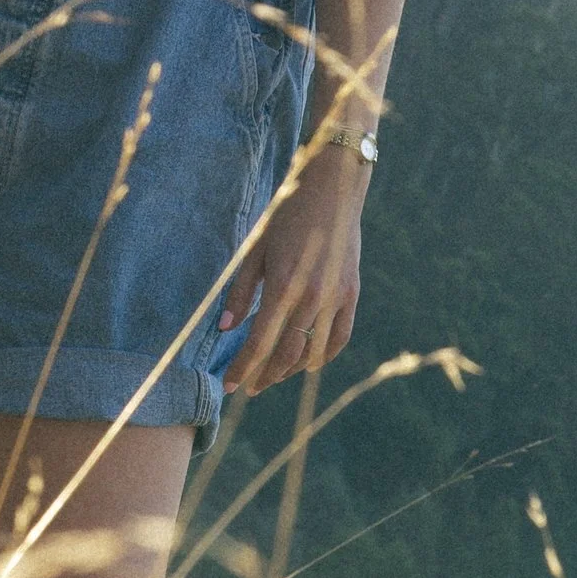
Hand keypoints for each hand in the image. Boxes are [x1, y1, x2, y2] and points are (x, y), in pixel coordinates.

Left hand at [222, 145, 363, 392]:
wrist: (331, 192)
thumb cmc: (286, 217)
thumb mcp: (255, 251)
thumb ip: (241, 292)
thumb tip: (225, 328)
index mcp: (284, 287)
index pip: (259, 343)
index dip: (243, 368)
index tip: (229, 386)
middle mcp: (312, 299)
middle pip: (286, 355)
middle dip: (264, 375)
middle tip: (248, 386)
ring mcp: (336, 299)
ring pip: (313, 352)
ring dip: (290, 370)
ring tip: (272, 375)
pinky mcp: (351, 295)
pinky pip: (339, 338)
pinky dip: (322, 355)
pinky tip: (307, 362)